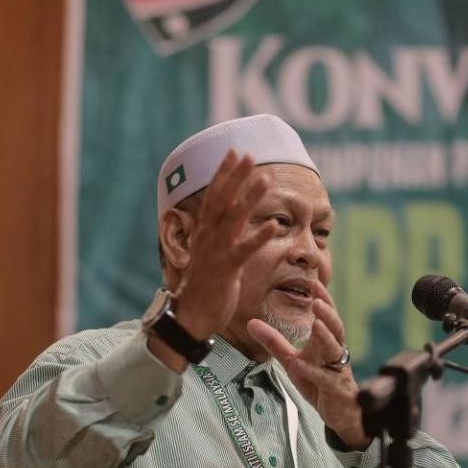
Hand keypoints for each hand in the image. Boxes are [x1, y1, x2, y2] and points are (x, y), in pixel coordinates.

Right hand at [173, 149, 275, 338]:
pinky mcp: (227, 269)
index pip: (213, 196)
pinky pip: (245, 249)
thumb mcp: (209, 254)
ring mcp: (216, 252)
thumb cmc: (204, 285)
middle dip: (236, 176)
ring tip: (265, 179)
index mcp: (204, 232)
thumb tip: (225, 218)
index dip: (223, 173)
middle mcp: (208, 237)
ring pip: (234, 219)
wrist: (192, 315)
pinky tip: (275, 225)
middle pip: (222, 200)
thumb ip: (217, 234)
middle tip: (250, 155)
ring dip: (250, 198)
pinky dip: (260, 236)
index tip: (234, 152)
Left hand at [246, 280, 371, 449]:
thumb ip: (274, 342)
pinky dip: (314, 372)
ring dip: (326, 336)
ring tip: (316, 323)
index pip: (326, 317)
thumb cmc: (318, 383)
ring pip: (335, 350)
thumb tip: (250, 323)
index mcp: (326, 342)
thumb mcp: (292, 361)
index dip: (323, 300)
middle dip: (328, 313)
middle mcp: (335, 352)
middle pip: (336, 328)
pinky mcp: (335, 389)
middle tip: (317, 300)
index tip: (314, 284)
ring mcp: (337, 370)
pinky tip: (303, 365)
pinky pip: (326, 379)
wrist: (339, 413)